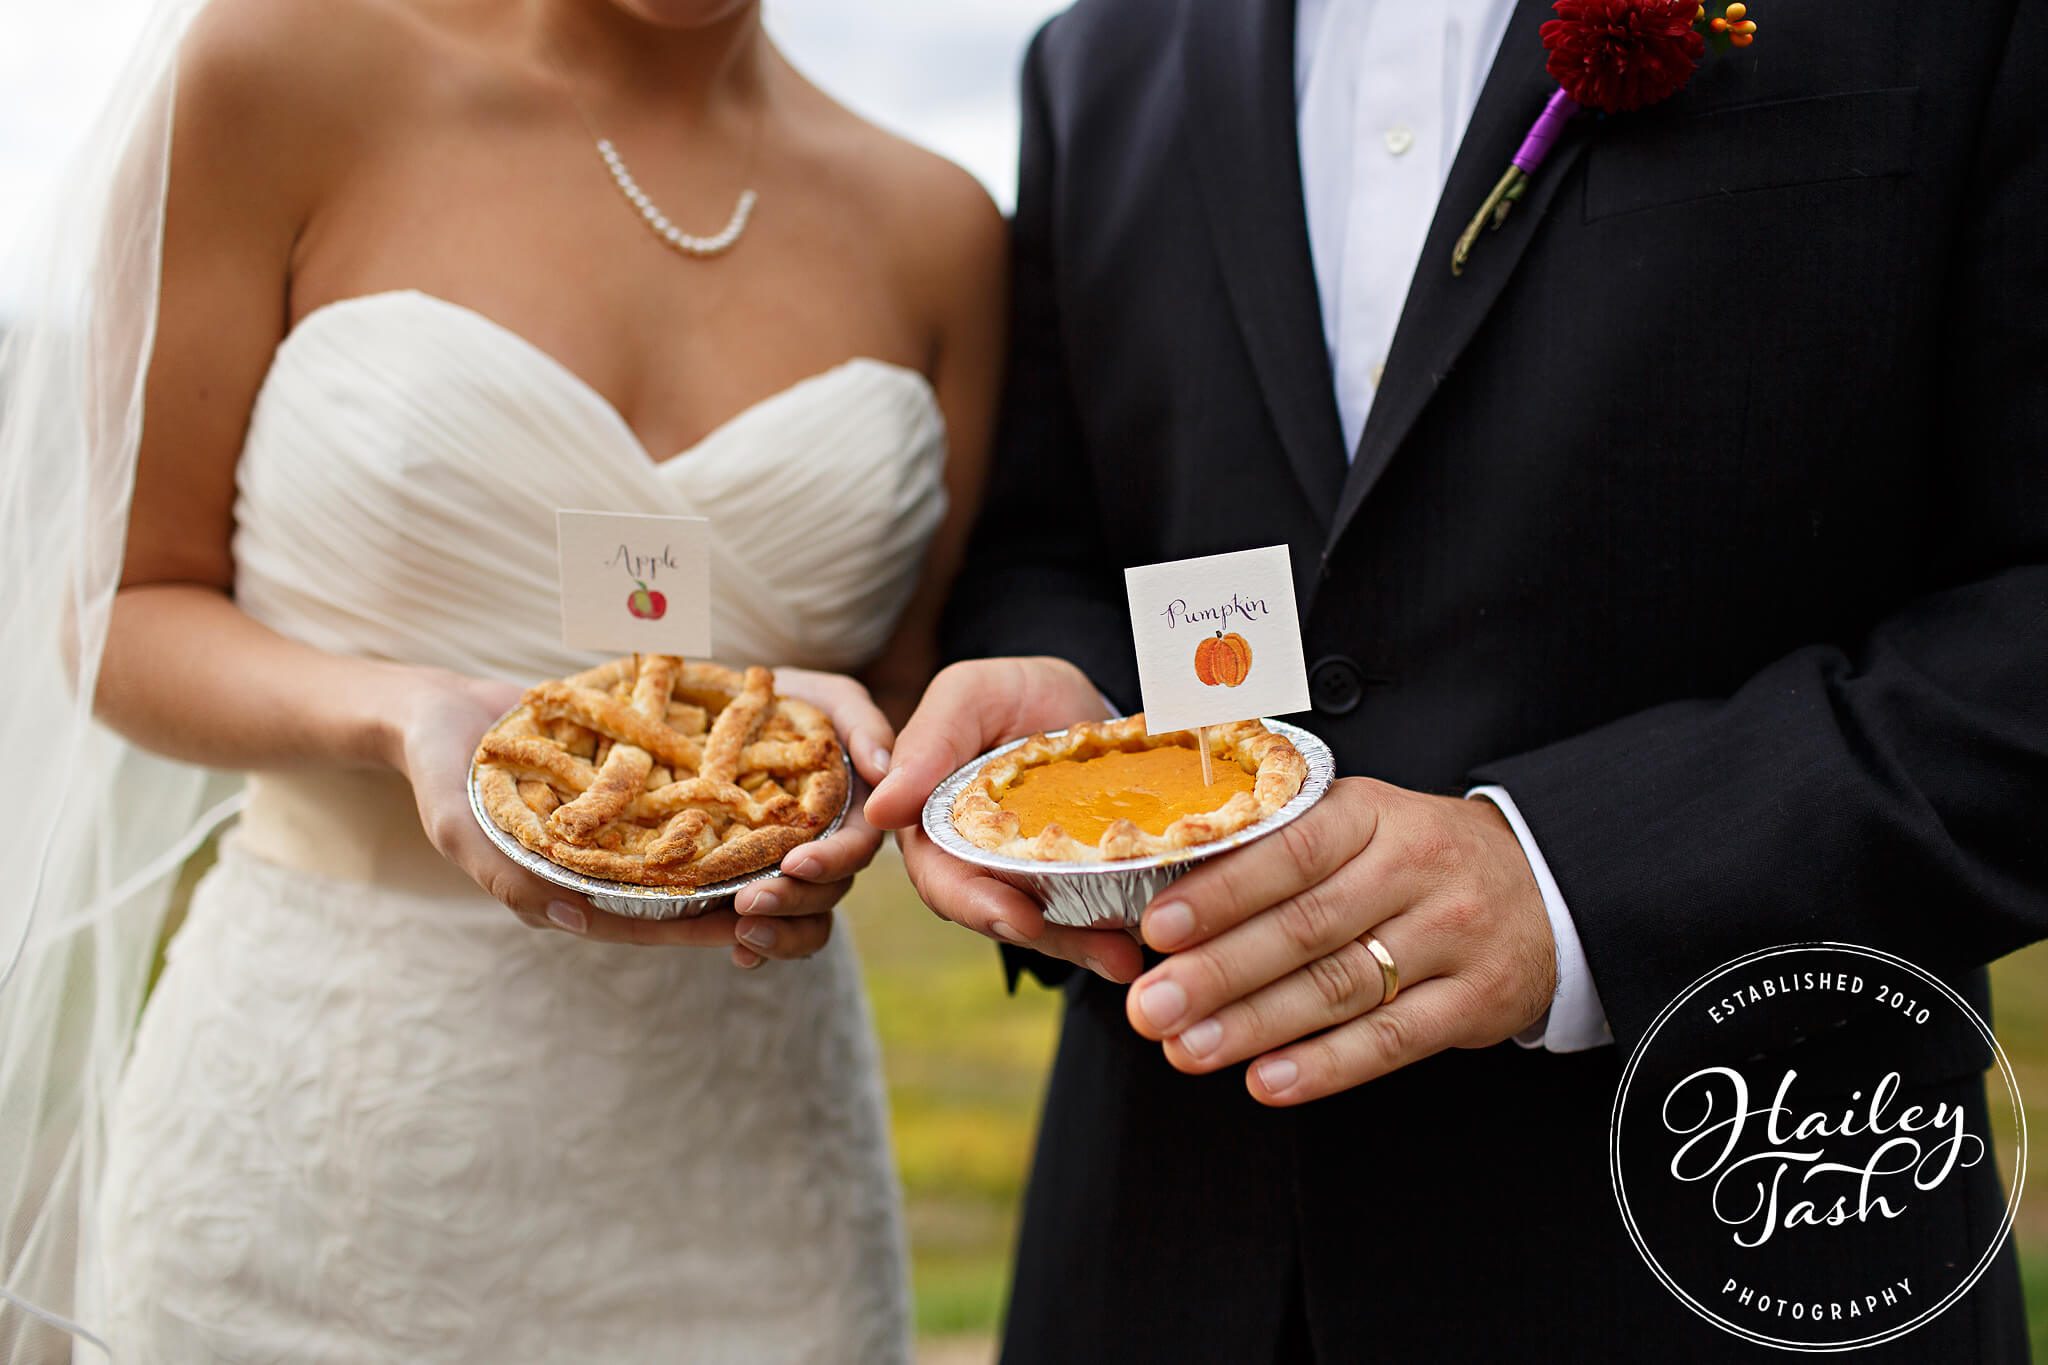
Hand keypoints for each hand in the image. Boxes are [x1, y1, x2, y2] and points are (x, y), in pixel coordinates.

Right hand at [392, 669, 829, 955]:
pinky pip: (683, 794)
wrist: (439, 710)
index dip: (697, 928)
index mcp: (572, 889)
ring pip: (693, 847)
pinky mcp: (631, 781)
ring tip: (798, 835)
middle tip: (795, 885)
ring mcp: (621, 823)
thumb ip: (509, 873)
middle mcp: (606, 863)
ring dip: (741, 845)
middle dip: (736, 893)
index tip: (749, 925)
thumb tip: (576, 920)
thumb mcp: (459, 826)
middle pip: (682, 893)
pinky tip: (768, 774)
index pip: (646, 922)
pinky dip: (720, 792)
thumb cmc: (441, 773)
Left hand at [723, 668, 896, 968]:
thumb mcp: (830, 698)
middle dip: (793, 902)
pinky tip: (736, 954)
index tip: (796, 863)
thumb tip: (884, 767)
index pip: (857, 846)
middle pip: (829, 892)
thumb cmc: (791, 700)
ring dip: (779, 934)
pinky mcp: (756, 885)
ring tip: (740, 935)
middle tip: (747, 903)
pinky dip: (756, 947)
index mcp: (856, 811)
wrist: (732, 709)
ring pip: (806, 920)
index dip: (832, 859)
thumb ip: (863, 724)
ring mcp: (797, 873)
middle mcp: (833, 849)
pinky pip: (768, 928)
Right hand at [865, 657, 1146, 983]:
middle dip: (1047, 937)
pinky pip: (1085, 915)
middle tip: (1101, 950)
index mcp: (932, 826)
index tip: (1019, 919)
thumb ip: (926, 744)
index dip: (975, 902)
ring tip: (1127, 957)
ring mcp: (1024, 878)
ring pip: (1046, 925)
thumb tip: (880, 810)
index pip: (941, 877)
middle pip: (999, 915)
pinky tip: (1138, 943)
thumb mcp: (968, 696)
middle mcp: (972, 864)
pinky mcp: (1072, 882)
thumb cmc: (1010, 693)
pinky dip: (1110, 931)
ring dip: (1085, 945)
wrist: (1078, 698)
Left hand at [1123, 778, 1556, 1104]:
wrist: (1542, 882)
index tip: (1155, 929)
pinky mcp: (1476, 1000)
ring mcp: (1452, 935)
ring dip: (1254, 1025)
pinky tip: (1266, 1080)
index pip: (1290, 850)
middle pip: (1305, 926)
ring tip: (1186, 1050)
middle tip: (1149, 1007)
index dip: (1220, 892)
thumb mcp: (1360, 823)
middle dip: (1217, 972)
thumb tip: (1168, 895)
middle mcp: (1414, 868)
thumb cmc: (1415, 856)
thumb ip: (1279, 848)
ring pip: (1339, 987)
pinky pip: (1392, 1040)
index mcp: (1371, 813)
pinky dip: (1325, 1065)